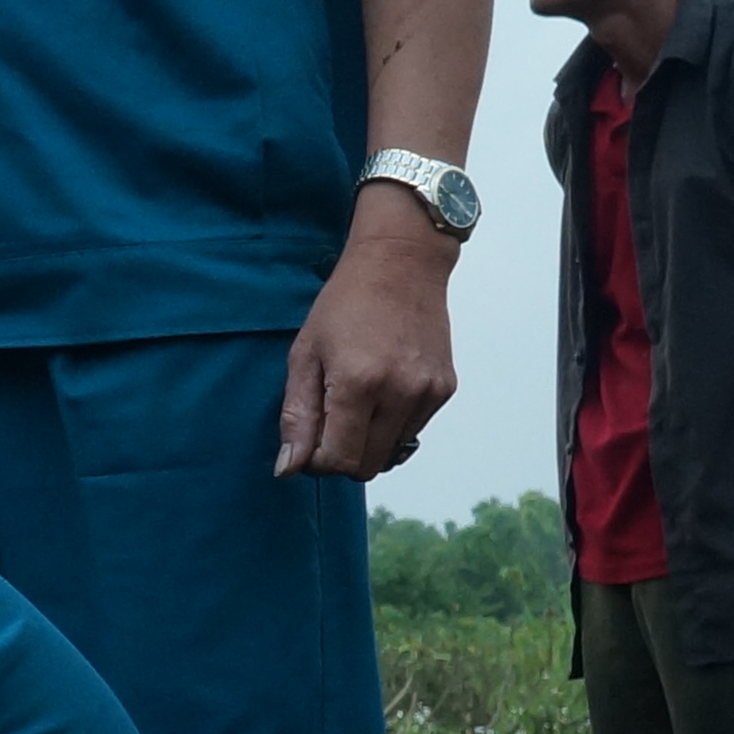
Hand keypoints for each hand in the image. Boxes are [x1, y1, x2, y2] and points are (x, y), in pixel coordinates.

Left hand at [276, 200, 459, 477]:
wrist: (401, 263)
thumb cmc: (344, 305)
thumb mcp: (304, 356)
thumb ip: (297, 417)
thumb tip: (288, 469)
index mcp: (359, 384)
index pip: (339, 460)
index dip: (316, 461)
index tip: (308, 440)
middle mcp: (401, 393)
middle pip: (366, 466)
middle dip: (341, 456)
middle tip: (327, 420)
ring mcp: (428, 392)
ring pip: (391, 454)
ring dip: (367, 441)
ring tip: (355, 398)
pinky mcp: (445, 389)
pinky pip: (412, 432)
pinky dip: (390, 425)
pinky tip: (381, 389)